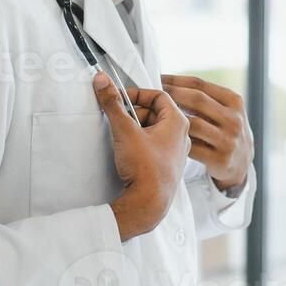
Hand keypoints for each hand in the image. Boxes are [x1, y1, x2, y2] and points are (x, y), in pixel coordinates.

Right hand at [94, 71, 189, 240]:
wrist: (149, 204)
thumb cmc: (145, 168)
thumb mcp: (125, 130)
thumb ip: (112, 103)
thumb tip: (103, 81)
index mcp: (178, 122)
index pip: (159, 95)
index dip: (137, 94)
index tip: (120, 99)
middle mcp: (182, 136)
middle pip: (156, 112)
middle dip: (134, 113)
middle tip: (118, 118)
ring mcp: (176, 152)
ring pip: (154, 130)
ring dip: (136, 129)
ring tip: (121, 137)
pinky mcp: (168, 166)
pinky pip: (154, 146)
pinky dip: (141, 143)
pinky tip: (129, 152)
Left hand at [157, 74, 252, 193]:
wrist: (242, 163)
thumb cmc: (225, 130)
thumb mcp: (225, 109)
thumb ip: (206, 97)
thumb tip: (170, 82)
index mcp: (234, 101)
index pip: (199, 84)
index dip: (175, 80)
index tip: (158, 78)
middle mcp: (234, 119)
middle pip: (196, 99)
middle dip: (171, 94)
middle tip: (152, 94)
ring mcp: (228, 140)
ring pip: (192, 123)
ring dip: (171, 118)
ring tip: (155, 115)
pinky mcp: (220, 159)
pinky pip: (191, 146)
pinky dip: (177, 140)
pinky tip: (165, 136)